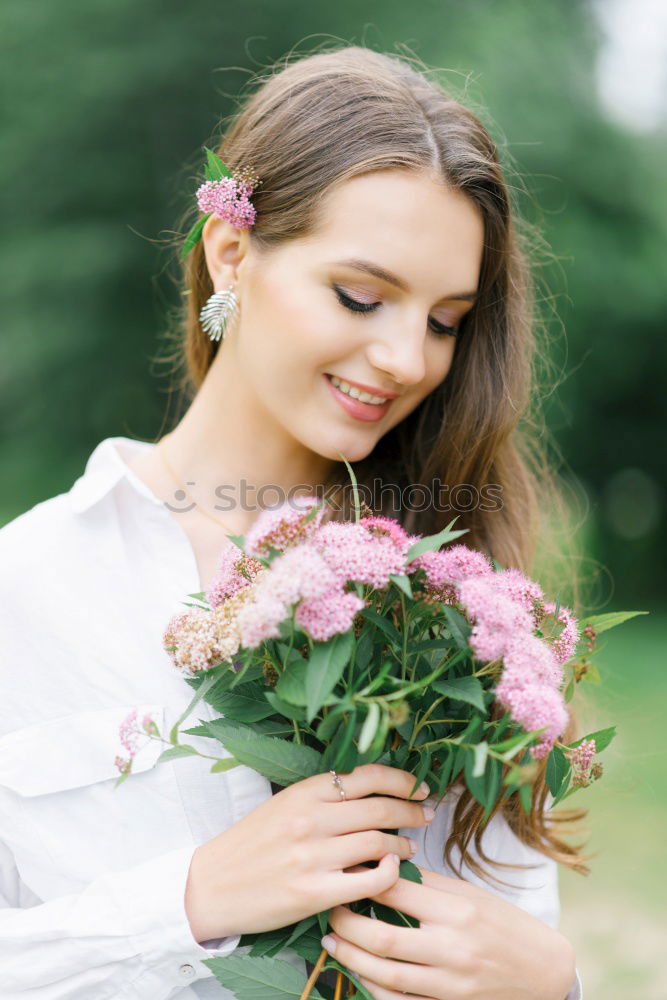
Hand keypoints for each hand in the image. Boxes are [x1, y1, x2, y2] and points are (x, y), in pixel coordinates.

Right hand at [184, 763, 433, 941]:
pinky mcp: (314, 891)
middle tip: (425, 815)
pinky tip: (393, 872)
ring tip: (409, 848)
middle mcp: (311, 819)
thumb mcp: (283, 806)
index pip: (366, 776)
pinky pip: (369, 880)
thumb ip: (322, 800)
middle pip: (380, 808)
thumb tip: (371, 795)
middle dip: (411, 810)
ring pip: (379, 842)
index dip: (401, 781)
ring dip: (402, 844)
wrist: (212, 885)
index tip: (418, 787)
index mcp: (304, 792)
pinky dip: (389, 874)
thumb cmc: (250, 844)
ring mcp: (314, 856)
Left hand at [324, 864, 576, 998]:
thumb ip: (430, 885)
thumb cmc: (505, 925)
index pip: (397, 892)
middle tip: (331, 909)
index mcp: (457, 910)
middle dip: (347, 924)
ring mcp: (448, 983)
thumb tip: (387, 866)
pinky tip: (359, 973)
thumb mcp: (473, 895)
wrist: (544, 972)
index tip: (346, 871)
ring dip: (351, 958)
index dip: (365, 880)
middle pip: (382, 937)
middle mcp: (452, 947)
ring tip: (332, 941)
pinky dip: (374, 988)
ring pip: (385, 974)